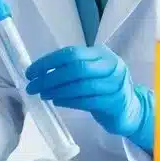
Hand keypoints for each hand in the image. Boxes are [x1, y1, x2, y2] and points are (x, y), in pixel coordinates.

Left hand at [25, 45, 154, 152]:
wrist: (128, 107)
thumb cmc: (103, 87)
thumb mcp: (92, 70)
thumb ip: (71, 67)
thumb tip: (39, 71)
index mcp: (102, 54)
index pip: (71, 53)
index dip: (48, 62)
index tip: (31, 72)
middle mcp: (111, 66)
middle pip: (75, 69)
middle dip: (50, 78)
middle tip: (33, 86)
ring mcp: (115, 84)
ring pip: (81, 86)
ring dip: (57, 91)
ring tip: (43, 94)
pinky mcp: (114, 103)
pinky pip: (86, 101)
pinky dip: (68, 101)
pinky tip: (57, 101)